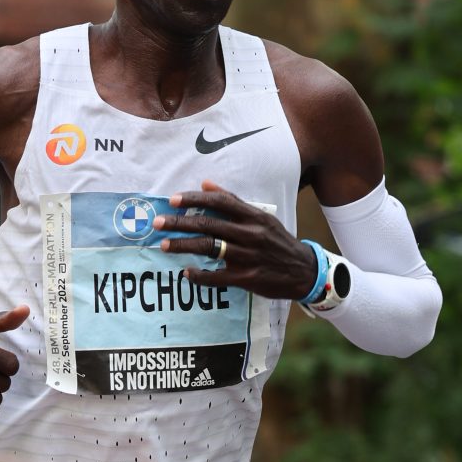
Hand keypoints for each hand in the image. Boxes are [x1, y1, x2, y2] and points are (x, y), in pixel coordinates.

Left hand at [154, 180, 316, 298]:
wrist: (304, 271)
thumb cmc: (277, 241)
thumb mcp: (261, 218)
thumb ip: (234, 201)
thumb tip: (205, 183)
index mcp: (254, 216)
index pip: (220, 202)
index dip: (195, 200)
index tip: (173, 200)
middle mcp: (251, 234)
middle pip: (209, 224)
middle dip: (179, 223)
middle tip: (158, 223)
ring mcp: (249, 257)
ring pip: (209, 248)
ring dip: (183, 246)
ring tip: (164, 245)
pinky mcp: (247, 278)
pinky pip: (217, 277)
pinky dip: (200, 275)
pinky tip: (186, 273)